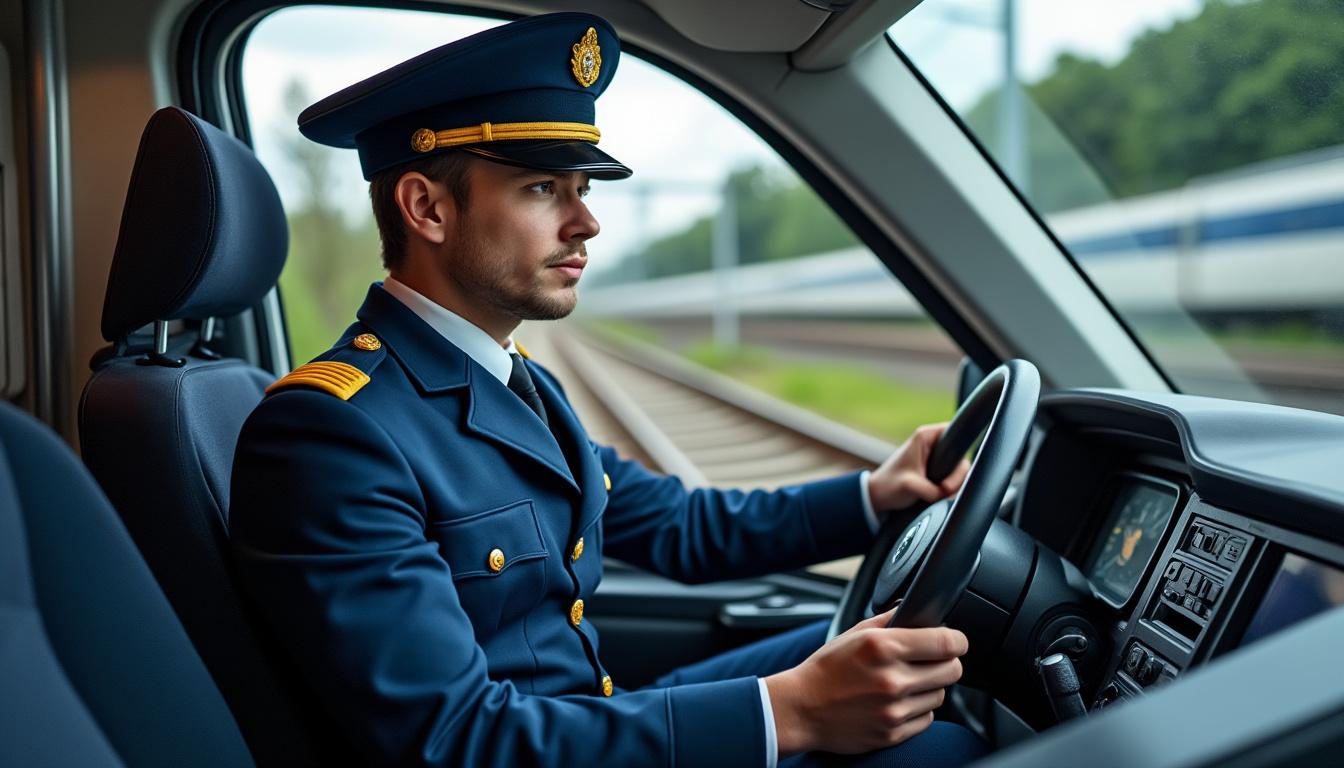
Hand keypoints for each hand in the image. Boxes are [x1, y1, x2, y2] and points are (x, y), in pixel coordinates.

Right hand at [763, 608, 967, 755]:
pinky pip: (926, 719)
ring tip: (906, 683)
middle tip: (932, 661)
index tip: (956, 641)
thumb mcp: (854, 634)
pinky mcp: (892, 733)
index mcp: (883, 647)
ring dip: (930, 688)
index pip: (945, 642)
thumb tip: (917, 611)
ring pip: (940, 696)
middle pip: (952, 670)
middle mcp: (892, 679)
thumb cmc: (826, 669)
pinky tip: (898, 702)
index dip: (957, 640)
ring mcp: (893, 709)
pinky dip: (918, 710)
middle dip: (946, 663)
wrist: (801, 709)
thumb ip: (889, 621)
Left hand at [867, 422, 969, 517]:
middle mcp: (932, 443)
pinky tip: (942, 494)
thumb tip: (950, 494)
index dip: (960, 451)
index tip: (953, 473)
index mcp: (925, 437)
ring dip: (955, 483)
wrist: (877, 496)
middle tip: (944, 489)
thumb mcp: (911, 486)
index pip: (956, 432)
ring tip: (941, 494)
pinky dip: (951, 486)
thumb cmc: (888, 486)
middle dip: (957, 476)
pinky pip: (953, 476)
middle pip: (961, 456)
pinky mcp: (935, 470)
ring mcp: (935, 457)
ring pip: (959, 469)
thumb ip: (934, 490)